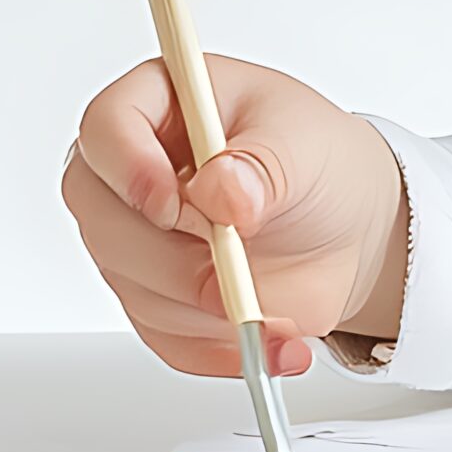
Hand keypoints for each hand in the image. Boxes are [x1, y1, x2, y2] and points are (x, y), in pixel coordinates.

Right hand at [64, 52, 408, 377]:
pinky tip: (270, 344)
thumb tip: (221, 189)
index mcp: (165, 104)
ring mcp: (139, 238)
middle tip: (231, 275)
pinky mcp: (156, 296)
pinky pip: (162, 335)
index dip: (129, 167)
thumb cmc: (321, 163)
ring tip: (272, 312)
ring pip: (131, 284)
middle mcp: (134, 171)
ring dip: (202, 309)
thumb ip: (266, 163)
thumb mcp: (308, 144)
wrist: (350, 226)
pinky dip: (215, 348)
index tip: (174, 204)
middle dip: (171, 259)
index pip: (106, 126)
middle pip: (102, 217)